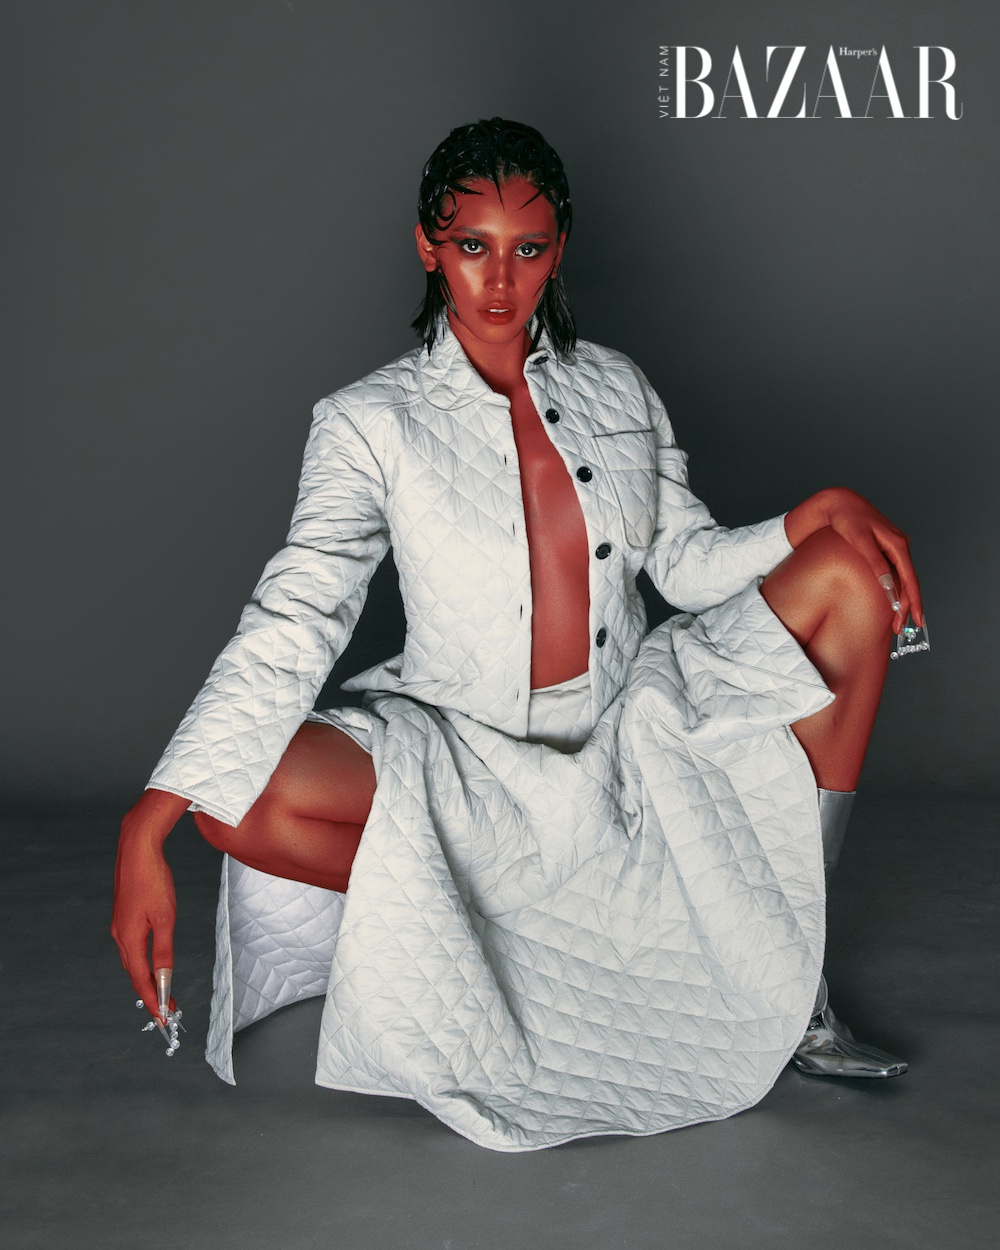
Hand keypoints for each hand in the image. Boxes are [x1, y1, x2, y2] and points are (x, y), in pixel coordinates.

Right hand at [111, 789, 188, 1021]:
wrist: (137, 849)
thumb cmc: (153, 881)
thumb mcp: (165, 917)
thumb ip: (163, 950)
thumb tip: (164, 978)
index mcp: (129, 938)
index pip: (141, 980)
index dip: (153, 1000)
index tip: (164, 1018)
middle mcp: (119, 935)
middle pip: (135, 973)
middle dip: (150, 993)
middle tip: (167, 1009)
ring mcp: (119, 926)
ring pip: (132, 960)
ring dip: (146, 978)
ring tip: (161, 992)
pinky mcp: (123, 916)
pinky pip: (132, 947)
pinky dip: (142, 961)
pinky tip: (151, 963)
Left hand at [785, 487, 923, 633]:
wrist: (840, 502)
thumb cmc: (847, 520)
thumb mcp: (860, 541)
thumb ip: (876, 564)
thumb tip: (889, 588)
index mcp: (898, 544)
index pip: (911, 579)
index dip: (914, 602)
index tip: (915, 621)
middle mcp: (901, 545)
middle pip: (910, 581)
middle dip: (907, 606)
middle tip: (898, 629)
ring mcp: (896, 545)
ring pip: (904, 578)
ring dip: (902, 599)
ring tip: (896, 620)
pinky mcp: (887, 547)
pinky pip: (896, 571)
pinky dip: (895, 587)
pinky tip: (891, 600)